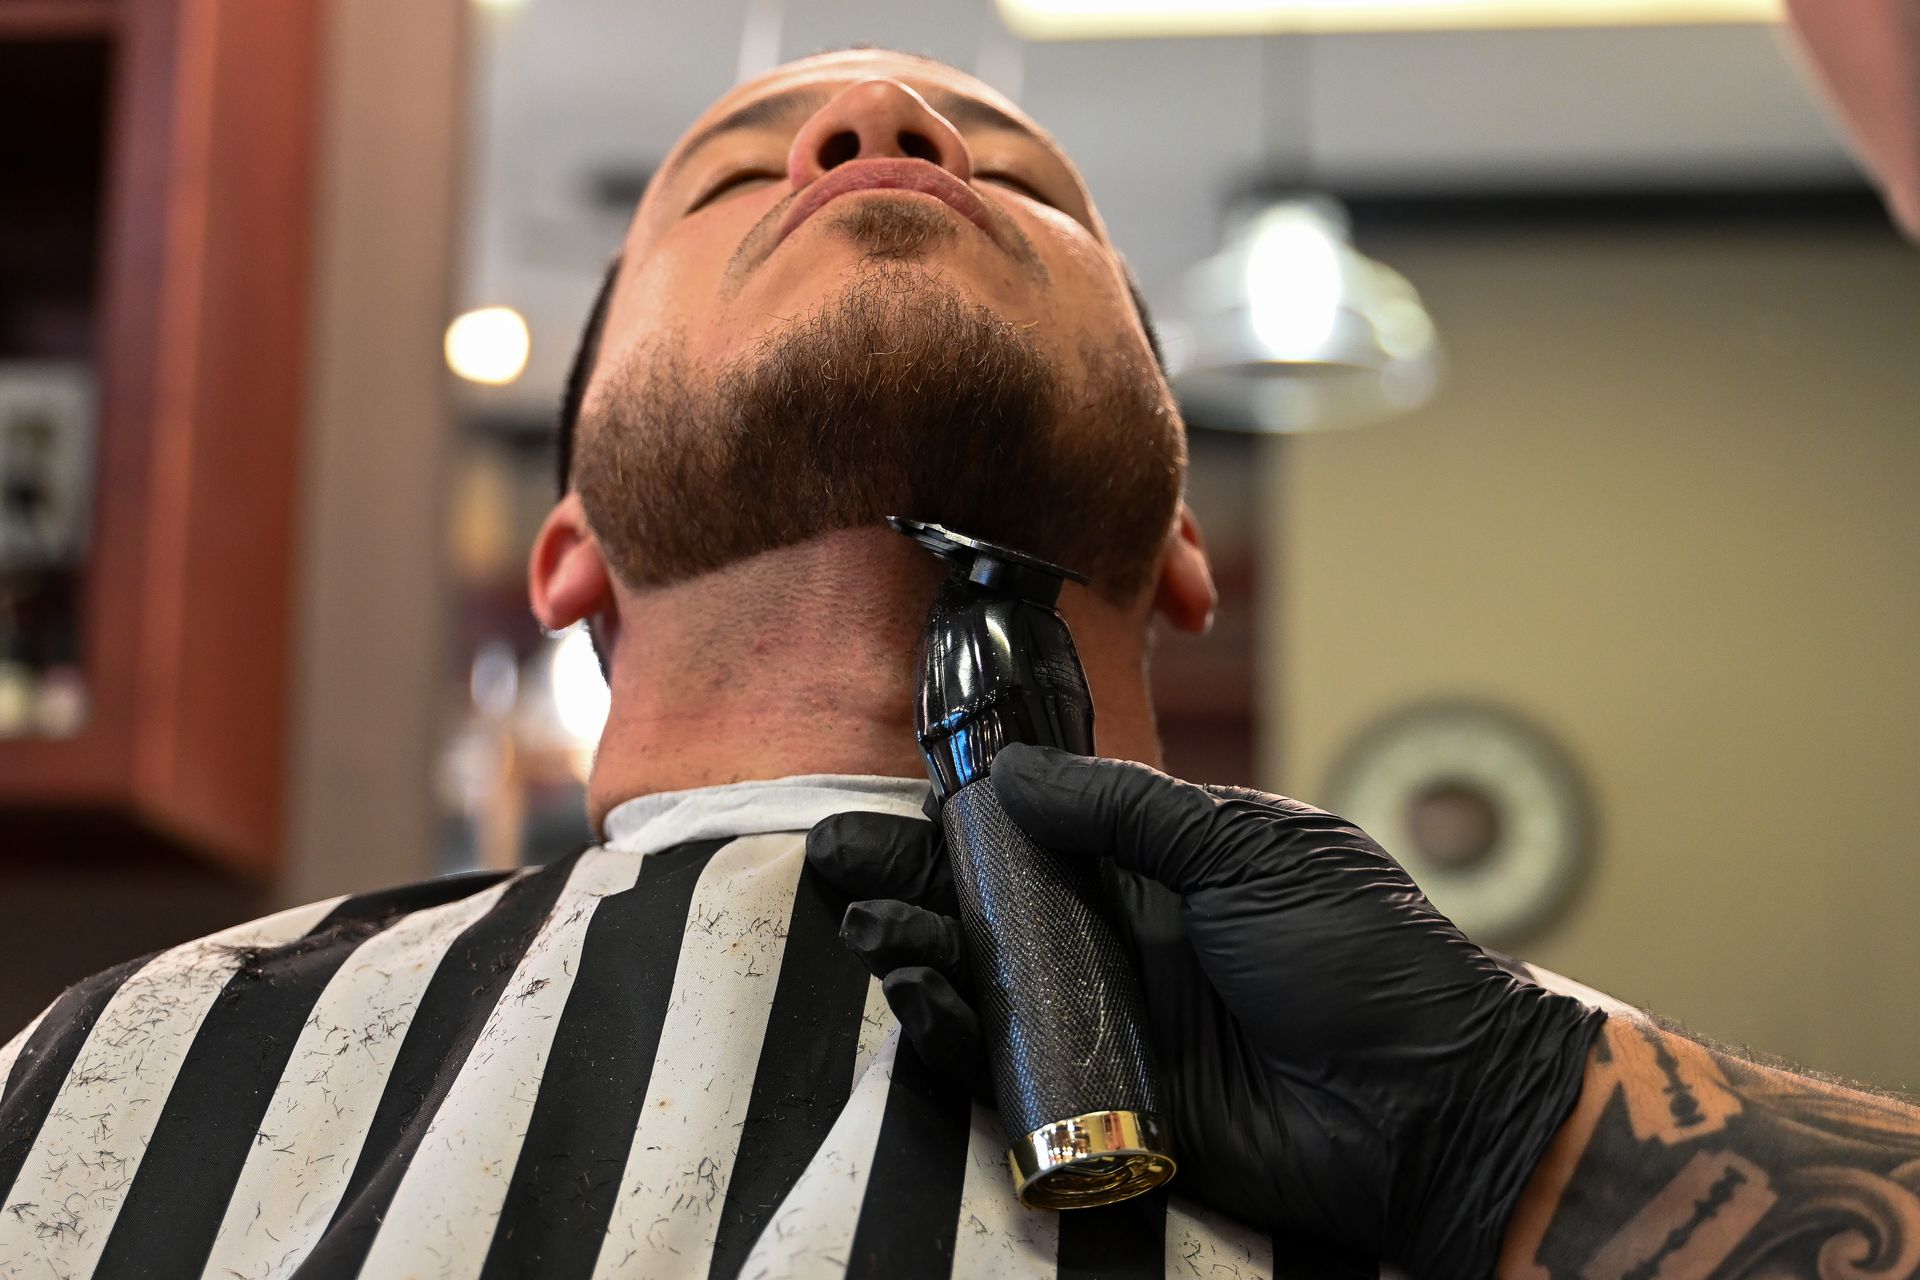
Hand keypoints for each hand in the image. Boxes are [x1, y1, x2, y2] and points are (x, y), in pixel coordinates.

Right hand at [806, 745, 1604, 1276]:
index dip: (968, 814)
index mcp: (1164, 866)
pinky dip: (956, 1036)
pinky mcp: (1106, 1102)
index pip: (1043, 830)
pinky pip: (1012, 1068)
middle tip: (836, 861)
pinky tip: (924, 999)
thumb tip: (1015, 773)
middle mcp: (1126, 938)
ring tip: (877, 931)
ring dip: (922, 954)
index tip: (898, 794)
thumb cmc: (1364, 955)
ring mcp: (1113, 1021)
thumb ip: (1129, 811)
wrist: (1432, 1102)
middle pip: (994, 906)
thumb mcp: (1252, 850)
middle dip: (913, 883)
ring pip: (989, 984)